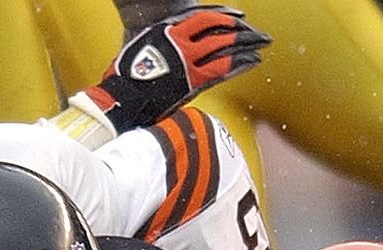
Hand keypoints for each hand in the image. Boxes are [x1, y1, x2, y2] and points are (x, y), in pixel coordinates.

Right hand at [79, 3, 270, 132]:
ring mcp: (188, 61)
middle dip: (242, 31)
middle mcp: (180, 42)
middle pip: (218, 30)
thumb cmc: (122, 80)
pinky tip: (253, 60)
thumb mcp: (139, 52)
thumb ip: (157, 46)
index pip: (203, 17)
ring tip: (263, 44)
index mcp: (167, 31)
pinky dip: (240, 63)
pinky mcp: (192, 81)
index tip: (237, 18)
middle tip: (259, 33)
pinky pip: (222, 68)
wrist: (119, 100)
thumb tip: (162, 48)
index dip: (223, 16)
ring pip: (224, 47)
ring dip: (246, 44)